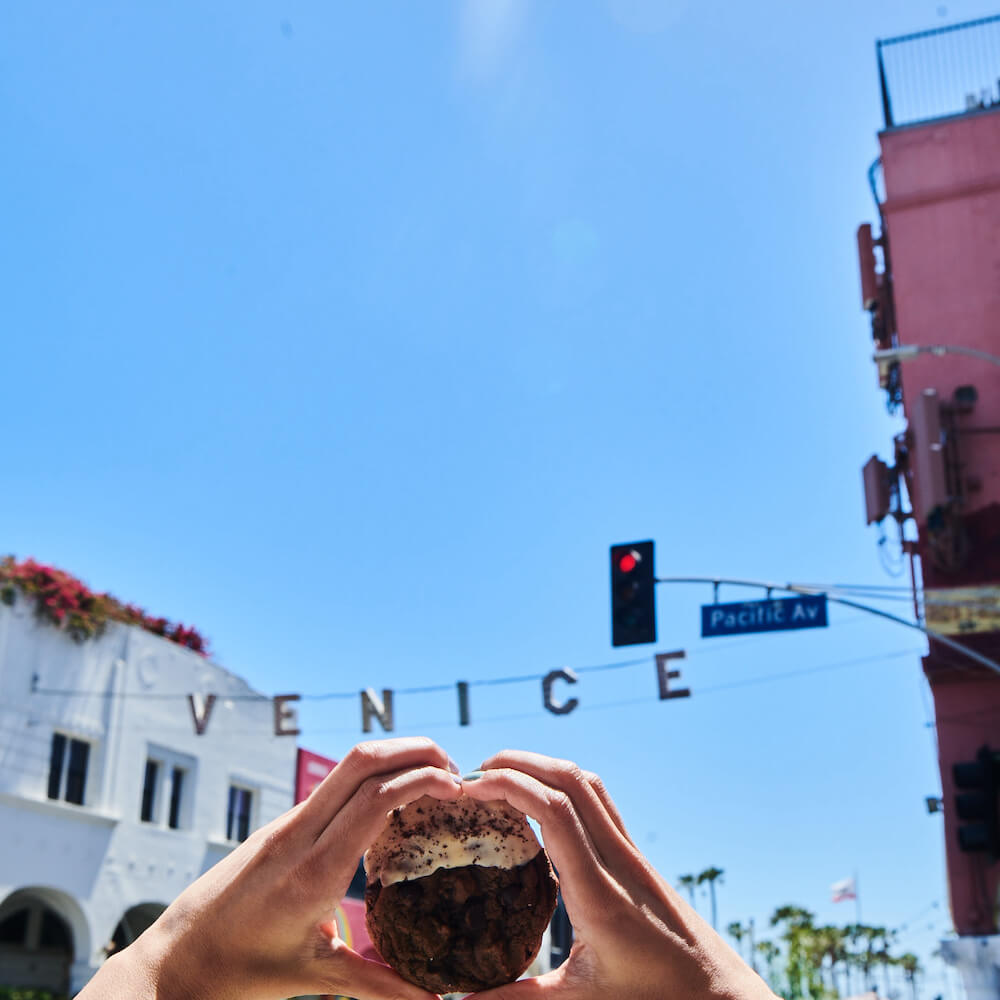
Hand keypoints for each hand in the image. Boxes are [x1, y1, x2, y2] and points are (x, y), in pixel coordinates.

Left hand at [78, 737, 461, 999]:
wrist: (176, 958)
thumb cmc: (241, 972)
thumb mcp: (315, 978)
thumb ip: (379, 985)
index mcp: (314, 869)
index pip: (374, 798)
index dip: (421, 780)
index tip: (457, 786)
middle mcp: (300, 833)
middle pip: (363, 761)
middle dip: (415, 750)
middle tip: (454, 768)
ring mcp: (288, 823)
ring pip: (347, 766)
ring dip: (394, 757)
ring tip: (433, 776)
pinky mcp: (282, 825)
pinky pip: (334, 786)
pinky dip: (372, 776)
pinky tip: (392, 801)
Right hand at [463, 751, 775, 999]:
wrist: (721, 997)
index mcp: (599, 893)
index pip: (554, 810)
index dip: (509, 785)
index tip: (469, 787)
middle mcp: (618, 861)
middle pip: (570, 779)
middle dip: (519, 761)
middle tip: (475, 772)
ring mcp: (631, 854)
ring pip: (588, 783)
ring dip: (543, 765)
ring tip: (502, 775)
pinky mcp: (637, 858)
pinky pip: (599, 802)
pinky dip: (564, 785)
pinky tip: (542, 802)